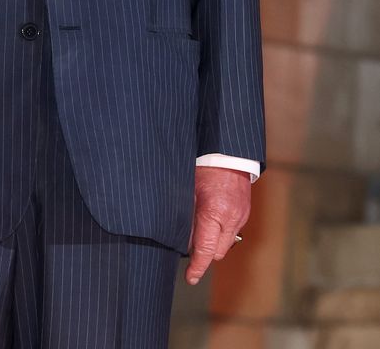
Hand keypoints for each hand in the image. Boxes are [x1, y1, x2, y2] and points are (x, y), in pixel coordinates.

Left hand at [185, 167, 250, 284]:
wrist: (229, 151)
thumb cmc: (204, 167)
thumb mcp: (188, 191)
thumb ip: (187, 218)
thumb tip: (183, 241)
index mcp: (214, 213)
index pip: (206, 250)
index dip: (197, 266)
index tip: (190, 277)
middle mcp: (231, 218)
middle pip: (217, 252)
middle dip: (205, 252)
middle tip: (191, 243)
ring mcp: (241, 216)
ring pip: (226, 243)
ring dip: (214, 242)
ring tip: (202, 227)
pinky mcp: (245, 213)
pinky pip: (232, 231)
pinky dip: (222, 231)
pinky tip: (213, 217)